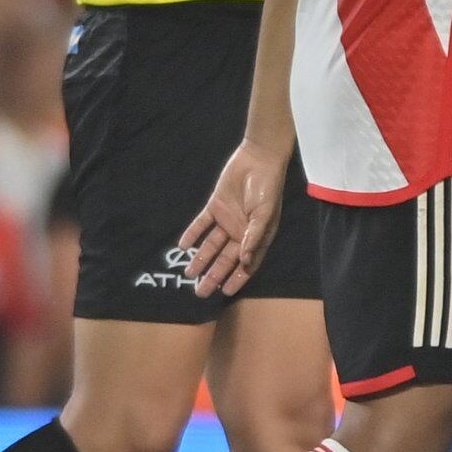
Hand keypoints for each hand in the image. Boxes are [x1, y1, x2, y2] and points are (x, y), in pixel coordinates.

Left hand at [180, 139, 287, 296]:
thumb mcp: (264, 214)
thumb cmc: (267, 188)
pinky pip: (201, 224)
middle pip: (225, 258)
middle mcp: (240, 232)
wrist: (258, 159)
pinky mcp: (215, 207)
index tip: (225, 292)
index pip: (246, 263)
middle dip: (214, 275)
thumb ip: (254, 237)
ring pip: (211, 245)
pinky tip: (183, 246)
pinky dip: (192, 234)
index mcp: (256, 236)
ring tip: (189, 273)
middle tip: (200, 292)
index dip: (237, 278)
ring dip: (200, 259)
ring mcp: (227, 220)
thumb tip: (245, 261)